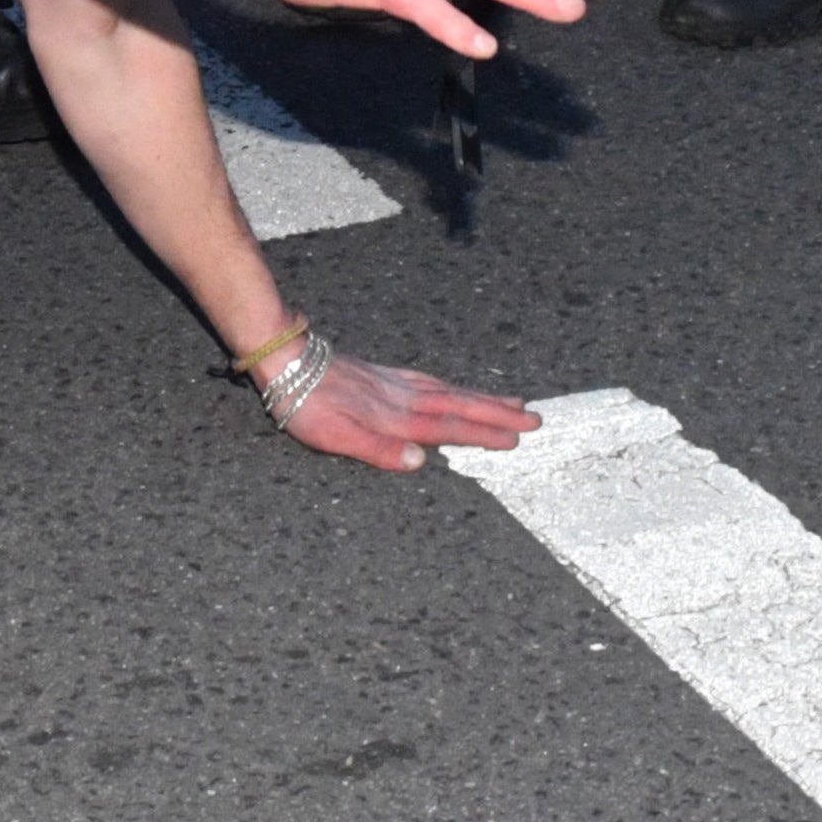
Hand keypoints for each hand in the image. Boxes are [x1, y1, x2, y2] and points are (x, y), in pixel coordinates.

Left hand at [269, 346, 538, 472]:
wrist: (286, 360)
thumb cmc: (306, 405)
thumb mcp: (336, 437)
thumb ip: (379, 450)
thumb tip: (422, 461)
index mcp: (396, 417)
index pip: (450, 427)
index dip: (484, 433)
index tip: (517, 438)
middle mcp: (403, 398)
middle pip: (460, 405)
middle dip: (498, 414)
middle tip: (535, 418)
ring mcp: (395, 384)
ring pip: (450, 391)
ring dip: (482, 399)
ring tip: (513, 402)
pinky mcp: (384, 375)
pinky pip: (431, 382)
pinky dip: (453, 387)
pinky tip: (456, 389)